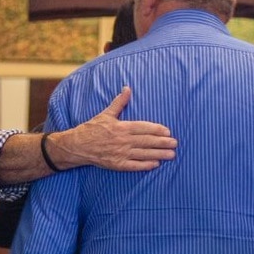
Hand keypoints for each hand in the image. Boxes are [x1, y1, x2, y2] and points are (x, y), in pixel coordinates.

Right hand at [51, 87, 176, 170]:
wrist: (77, 145)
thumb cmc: (92, 128)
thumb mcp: (106, 113)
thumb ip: (119, 102)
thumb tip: (127, 88)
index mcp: (121, 127)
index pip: (143, 128)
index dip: (157, 130)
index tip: (168, 131)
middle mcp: (122, 141)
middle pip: (147, 141)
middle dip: (163, 142)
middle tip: (175, 143)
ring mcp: (120, 153)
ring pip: (143, 154)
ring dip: (158, 154)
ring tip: (171, 155)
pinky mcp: (117, 164)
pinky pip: (134, 166)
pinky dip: (145, 165)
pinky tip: (155, 164)